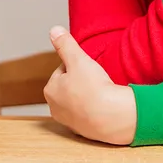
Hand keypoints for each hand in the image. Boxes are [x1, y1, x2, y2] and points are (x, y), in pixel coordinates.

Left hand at [44, 26, 135, 145]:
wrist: (112, 117)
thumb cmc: (94, 88)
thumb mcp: (78, 59)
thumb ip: (65, 44)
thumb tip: (53, 30)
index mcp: (50, 90)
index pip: (63, 69)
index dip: (78, 65)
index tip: (89, 67)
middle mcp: (55, 108)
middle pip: (70, 86)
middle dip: (82, 81)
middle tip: (97, 80)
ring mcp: (70, 122)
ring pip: (79, 101)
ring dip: (89, 96)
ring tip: (102, 92)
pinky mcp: (85, 131)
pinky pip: (90, 115)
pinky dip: (96, 110)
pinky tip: (105, 106)